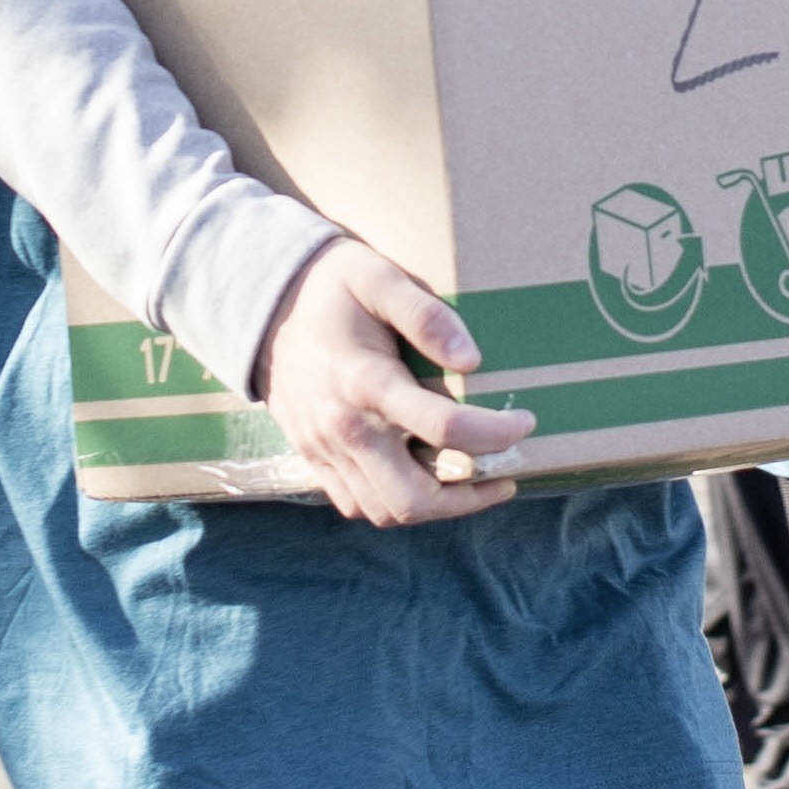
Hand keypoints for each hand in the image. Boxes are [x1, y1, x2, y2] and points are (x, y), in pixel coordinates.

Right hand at [257, 239, 531, 526]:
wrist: (263, 305)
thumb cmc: (331, 287)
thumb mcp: (378, 277)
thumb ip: (426, 315)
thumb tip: (471, 360)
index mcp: (365, 381)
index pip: (444, 429)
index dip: (495, 434)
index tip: (525, 422)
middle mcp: (343, 427)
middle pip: (412, 497)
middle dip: (469, 497)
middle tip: (505, 475)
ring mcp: (323, 449)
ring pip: (385, 511)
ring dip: (436, 508)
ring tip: (474, 484)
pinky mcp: (313, 458)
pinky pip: (357, 505)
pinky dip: (396, 505)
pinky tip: (425, 481)